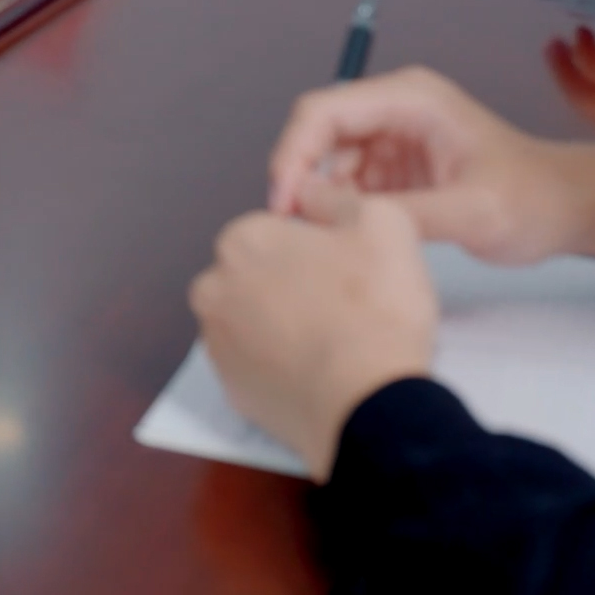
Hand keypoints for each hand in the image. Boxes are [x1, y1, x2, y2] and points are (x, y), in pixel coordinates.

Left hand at [188, 187, 437, 474]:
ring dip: (283, 328)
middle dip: (292, 288)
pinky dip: (281, 368)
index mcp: (242, 240)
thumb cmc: (374, 305)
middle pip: (258, 277)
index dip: (319, 250)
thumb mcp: (381, 221)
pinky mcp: (231, 391)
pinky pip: (257, 368)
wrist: (369, 402)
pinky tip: (317, 374)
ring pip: (253, 323)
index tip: (348, 272)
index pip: (278, 233)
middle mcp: (213, 288)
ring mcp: (216, 344)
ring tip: (333, 345)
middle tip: (343, 310)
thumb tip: (310, 192)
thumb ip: (336, 197)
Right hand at [264, 67, 594, 269]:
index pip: (324, 111)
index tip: (283, 206)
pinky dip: (338, 210)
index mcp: (409, 98)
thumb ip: (404, 215)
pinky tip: (338, 241)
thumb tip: (334, 222)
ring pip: (327, 162)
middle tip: (293, 234)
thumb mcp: (471, 212)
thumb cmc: (529, 201)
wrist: (566, 210)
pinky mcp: (394, 167)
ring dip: (318, 198)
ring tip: (317, 244)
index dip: (293, 154)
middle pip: (318, 134)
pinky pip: (348, 183)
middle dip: (300, 179)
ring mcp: (392, 137)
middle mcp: (393, 108)